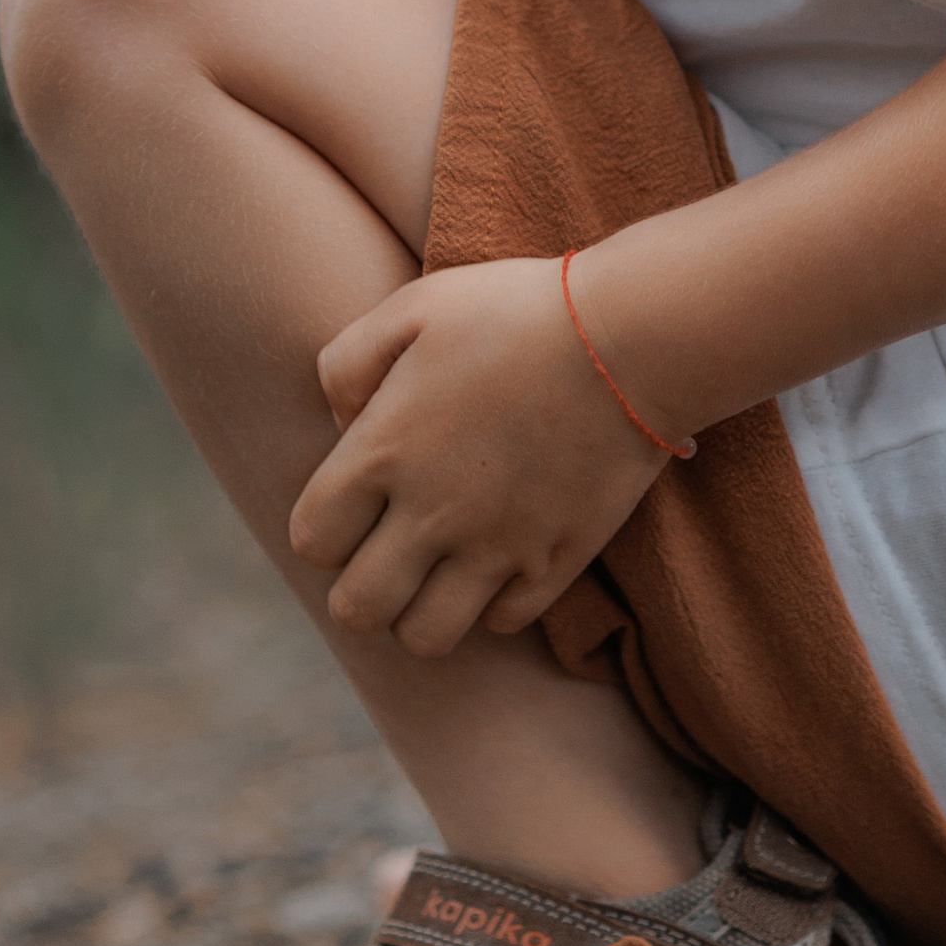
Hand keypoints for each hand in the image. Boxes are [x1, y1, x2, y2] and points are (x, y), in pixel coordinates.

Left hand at [293, 258, 672, 656]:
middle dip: (362, 590)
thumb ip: (348, 365)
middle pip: (358, 609)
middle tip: (389, 553)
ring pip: (426, 637)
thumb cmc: (516, 309)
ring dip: (421, 612)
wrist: (633, 335)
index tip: (354, 507)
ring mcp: (496, 546)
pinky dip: (493, 603)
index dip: (324, 530)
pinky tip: (502, 557)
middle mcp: (431, 513)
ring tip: (440, 570)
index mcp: (383, 451)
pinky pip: (502, 623)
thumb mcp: (412, 307)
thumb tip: (341, 425)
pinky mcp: (557, 561)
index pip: (312, 541)